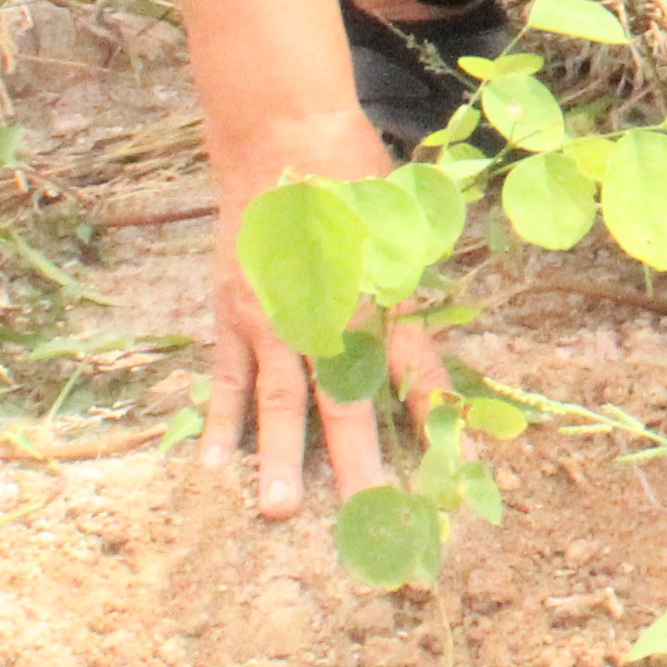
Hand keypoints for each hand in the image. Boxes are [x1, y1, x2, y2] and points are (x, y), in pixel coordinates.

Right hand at [202, 109, 447, 522]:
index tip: (452, 470)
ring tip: (278, 512)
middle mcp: (325, 316)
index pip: (414, 373)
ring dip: (279, 458)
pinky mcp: (233, 313)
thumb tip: (442, 354)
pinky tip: (214, 466)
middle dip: (358, 467)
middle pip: (344, 404)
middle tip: (368, 527)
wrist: (282, 139)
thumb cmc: (356, 185)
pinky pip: (228, 378)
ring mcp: (271, 319)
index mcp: (377, 295)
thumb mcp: (405, 237)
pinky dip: (222, 421)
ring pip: (279, 401)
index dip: (435, 420)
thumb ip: (417, 304)